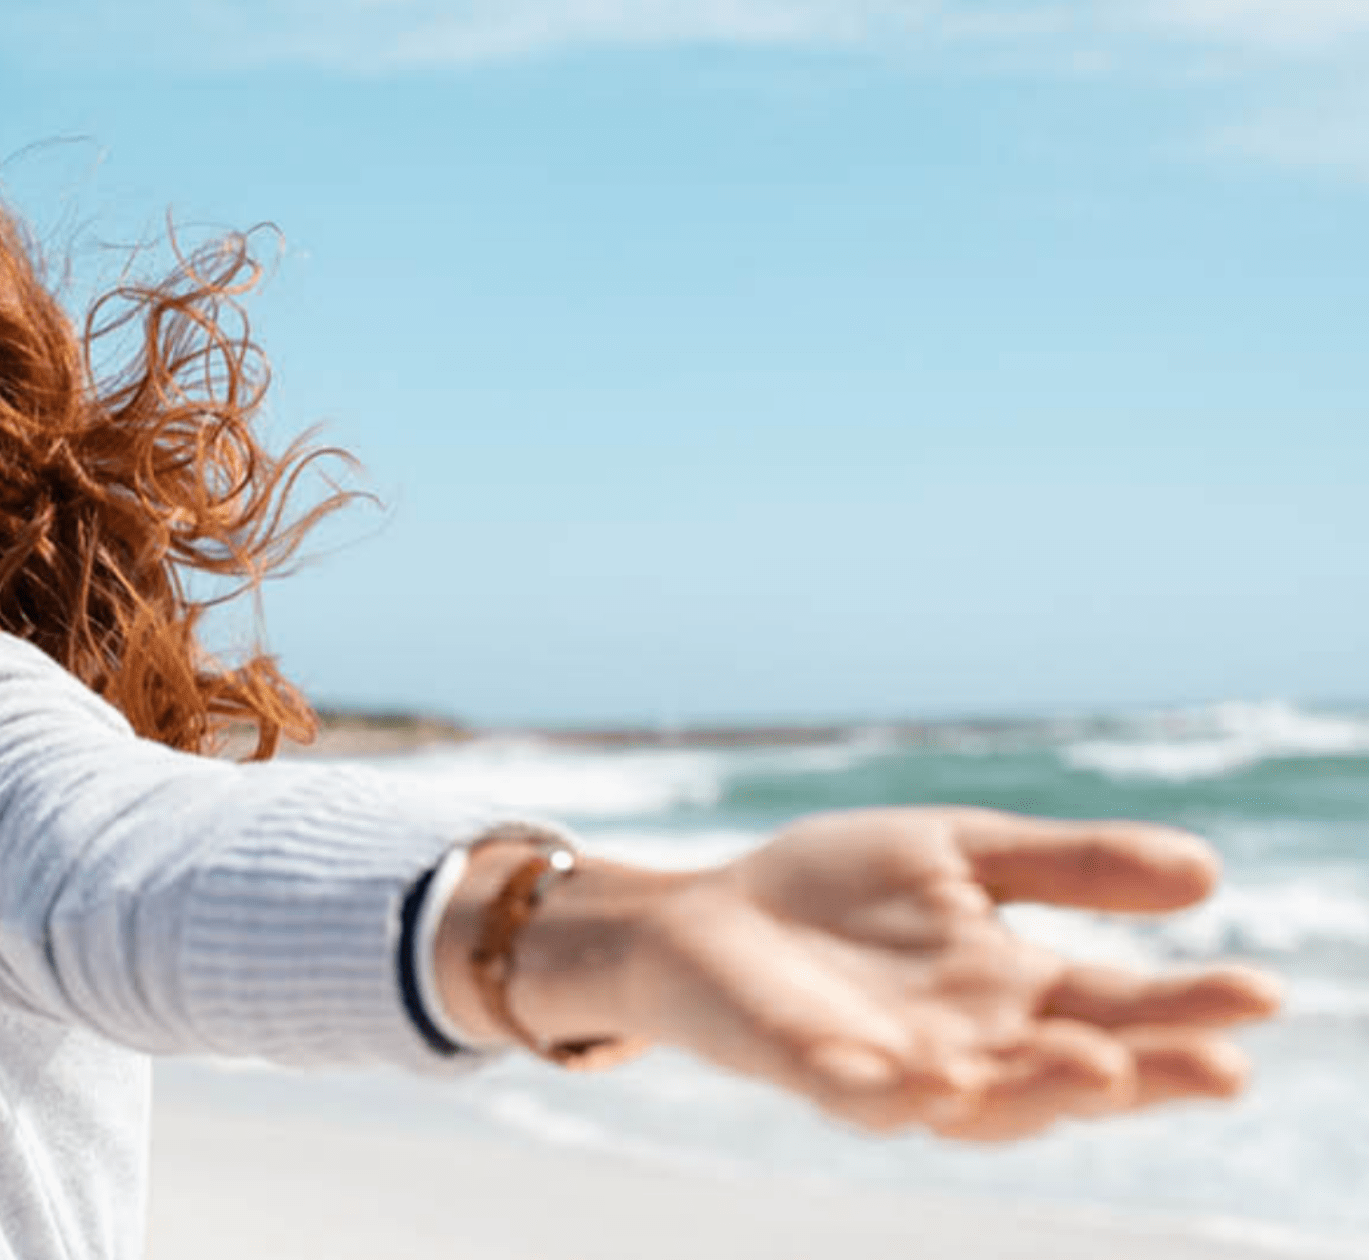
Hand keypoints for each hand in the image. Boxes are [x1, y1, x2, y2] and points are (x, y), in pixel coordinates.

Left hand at [510, 807, 1279, 1138]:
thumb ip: (1069, 867)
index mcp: (1017, 994)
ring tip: (1096, 1065)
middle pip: (1071, 1074)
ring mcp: (893, 1067)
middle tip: (1221, 1067)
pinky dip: (893, 1095)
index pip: (1119, 1009)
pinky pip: (857, 1096)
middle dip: (1145, 1076)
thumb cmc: (837, 893)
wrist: (703, 915)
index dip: (1187, 1009)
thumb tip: (1208, 871)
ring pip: (980, 1102)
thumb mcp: (963, 855)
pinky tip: (932, 1082)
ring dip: (1037, 1091)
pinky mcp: (809, 1070)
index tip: (1260, 991)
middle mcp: (971, 1047)